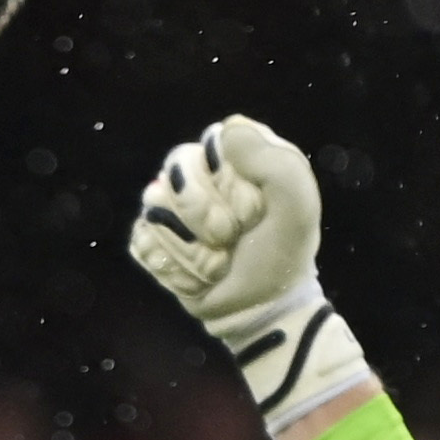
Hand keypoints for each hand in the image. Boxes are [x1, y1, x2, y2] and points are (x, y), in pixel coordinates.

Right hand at [127, 113, 324, 343]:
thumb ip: (274, 162)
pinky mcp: (152, 236)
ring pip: (155, 207)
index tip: (253, 211)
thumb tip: (227, 130)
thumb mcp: (296, 206)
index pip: (211, 143)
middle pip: (176, 171)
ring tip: (218, 259)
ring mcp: (171, 203)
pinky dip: (173, 267)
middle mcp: (199, 170)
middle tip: (231, 238)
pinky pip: (142, 240)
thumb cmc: (283, 254)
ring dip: (192, 248)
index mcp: (236, 153)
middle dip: (205, 217)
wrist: (260, 308)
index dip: (228, 182)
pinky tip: (197, 274)